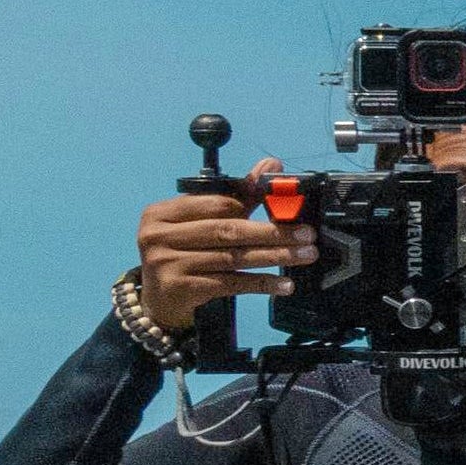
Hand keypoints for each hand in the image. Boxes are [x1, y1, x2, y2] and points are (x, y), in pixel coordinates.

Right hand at [136, 161, 308, 329]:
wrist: (159, 299)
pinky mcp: (180, 289)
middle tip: (306, 234)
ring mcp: (166, 263)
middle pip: (227, 231)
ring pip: (232, 258)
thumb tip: (272, 165)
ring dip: (275, 257)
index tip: (288, 210)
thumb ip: (236, 196)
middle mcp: (158, 236)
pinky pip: (230, 283)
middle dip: (273, 232)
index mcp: (162, 212)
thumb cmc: (183, 252)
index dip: (252, 205)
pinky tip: (283, 285)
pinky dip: (260, 283)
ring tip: (305, 255)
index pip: (215, 204)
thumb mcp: (200, 223)